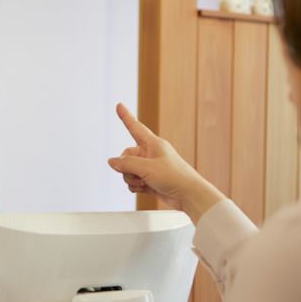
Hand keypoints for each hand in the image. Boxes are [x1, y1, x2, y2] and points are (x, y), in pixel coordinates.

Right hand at [107, 103, 225, 222]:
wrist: (188, 195)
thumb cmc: (175, 177)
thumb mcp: (147, 168)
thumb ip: (126, 164)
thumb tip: (112, 162)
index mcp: (153, 144)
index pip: (135, 127)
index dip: (126, 116)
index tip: (119, 105)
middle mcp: (150, 154)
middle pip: (127, 156)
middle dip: (126, 167)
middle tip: (135, 174)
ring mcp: (150, 168)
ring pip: (128, 171)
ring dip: (131, 179)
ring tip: (142, 183)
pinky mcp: (150, 180)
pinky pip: (133, 181)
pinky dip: (135, 186)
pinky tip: (143, 189)